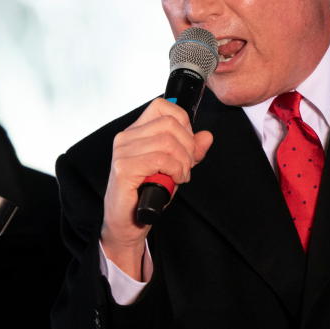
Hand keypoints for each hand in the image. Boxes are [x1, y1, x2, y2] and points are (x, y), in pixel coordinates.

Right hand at [101, 98, 212, 278]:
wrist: (128, 222)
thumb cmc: (147, 192)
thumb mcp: (174, 166)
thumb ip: (191, 151)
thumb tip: (206, 136)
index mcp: (136, 131)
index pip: (162, 106)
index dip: (183, 122)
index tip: (188, 143)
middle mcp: (126, 137)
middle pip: (170, 124)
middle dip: (188, 146)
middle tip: (187, 165)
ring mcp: (123, 152)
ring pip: (168, 142)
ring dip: (183, 162)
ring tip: (180, 175)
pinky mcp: (123, 168)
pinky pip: (160, 159)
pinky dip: (175, 170)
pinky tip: (174, 180)